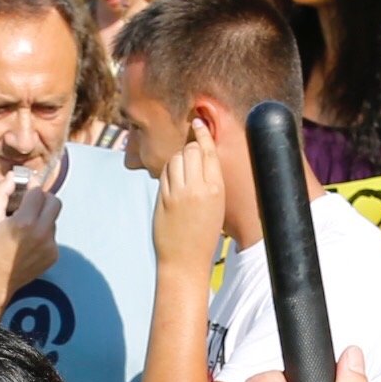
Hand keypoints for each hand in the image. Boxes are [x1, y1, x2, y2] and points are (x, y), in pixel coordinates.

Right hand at [0, 166, 62, 295]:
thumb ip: (1, 193)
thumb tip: (13, 177)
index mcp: (25, 222)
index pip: (38, 192)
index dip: (31, 186)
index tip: (26, 185)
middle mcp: (42, 233)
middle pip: (55, 202)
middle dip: (43, 198)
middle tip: (30, 203)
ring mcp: (50, 246)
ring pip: (53, 219)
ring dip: (43, 217)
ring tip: (25, 227)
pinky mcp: (53, 255)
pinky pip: (53, 236)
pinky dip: (43, 233)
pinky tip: (28, 242)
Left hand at [153, 133, 225, 274]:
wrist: (185, 260)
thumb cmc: (204, 235)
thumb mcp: (216, 206)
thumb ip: (209, 181)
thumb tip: (199, 157)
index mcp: (216, 189)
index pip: (209, 151)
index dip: (202, 133)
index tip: (197, 121)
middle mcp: (198, 188)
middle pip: (191, 150)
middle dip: (189, 148)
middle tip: (189, 154)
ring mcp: (179, 193)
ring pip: (175, 159)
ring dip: (177, 159)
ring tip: (181, 172)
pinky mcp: (164, 198)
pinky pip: (164, 173)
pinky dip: (167, 171)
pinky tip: (172, 180)